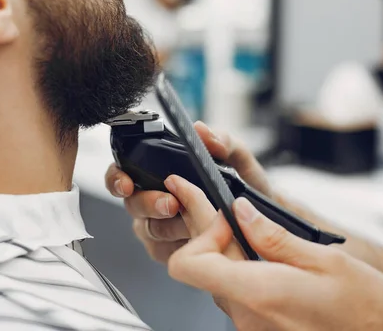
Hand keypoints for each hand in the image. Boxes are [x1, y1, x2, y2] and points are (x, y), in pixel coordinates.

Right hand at [104, 121, 271, 262]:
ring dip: (170, 226)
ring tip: (193, 223)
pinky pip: (162, 252)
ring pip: (148, 229)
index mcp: (159, 172)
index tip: (127, 183)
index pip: (123, 172)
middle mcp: (152, 199)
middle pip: (133, 204)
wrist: (265, 220)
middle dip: (150, 204)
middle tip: (172, 204)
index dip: (117, 178)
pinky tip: (196, 241)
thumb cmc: (246, 187)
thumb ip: (222, 141)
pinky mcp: (168, 252)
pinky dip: (179, 247)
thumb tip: (202, 130)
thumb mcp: (239, 159)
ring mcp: (158, 227)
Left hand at [166, 180, 382, 330]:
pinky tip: (258, 253)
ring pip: (218, 278)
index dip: (199, 229)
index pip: (189, 263)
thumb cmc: (370, 316)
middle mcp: (246, 315)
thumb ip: (275, 238)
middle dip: (205, 227)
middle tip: (207, 197)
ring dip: (223, 248)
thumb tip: (241, 212)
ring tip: (237, 222)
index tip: (221, 211)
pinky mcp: (260, 330)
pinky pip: (236, 293)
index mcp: (258, 293)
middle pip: (202, 266)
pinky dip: (239, 268)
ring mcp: (251, 327)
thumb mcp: (327, 263)